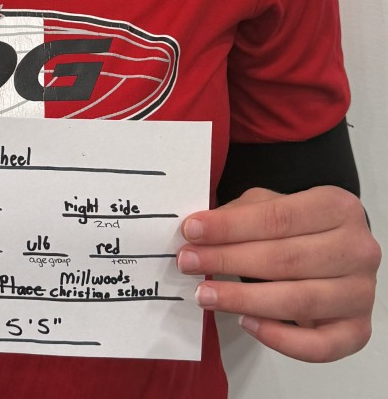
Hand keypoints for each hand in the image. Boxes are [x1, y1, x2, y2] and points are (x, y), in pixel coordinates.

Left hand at [177, 185, 380, 361]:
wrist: (339, 250)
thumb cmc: (301, 226)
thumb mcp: (272, 204)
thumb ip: (240, 215)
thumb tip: (199, 230)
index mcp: (338, 207)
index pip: (278, 218)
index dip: (231, 226)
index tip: (192, 231)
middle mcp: (357, 249)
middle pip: (285, 259)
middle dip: (228, 260)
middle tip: (189, 262)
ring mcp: (361, 292)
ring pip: (298, 301)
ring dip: (244, 299)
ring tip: (205, 294)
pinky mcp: (358, 330)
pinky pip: (318, 346)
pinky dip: (280, 338)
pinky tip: (247, 323)